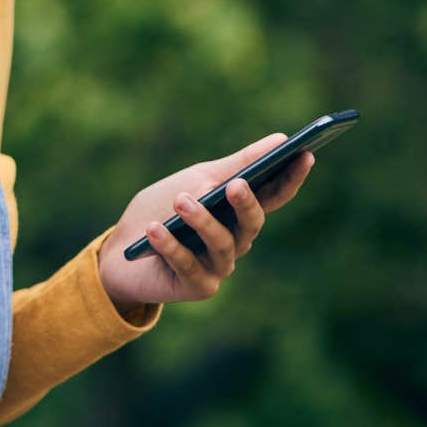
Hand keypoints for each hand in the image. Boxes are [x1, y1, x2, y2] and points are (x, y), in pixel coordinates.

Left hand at [96, 133, 315, 306]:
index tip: (305, 154)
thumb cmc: (162, 207)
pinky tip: (155, 228)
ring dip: (200, 221)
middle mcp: (237, 242)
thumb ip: (236, 164)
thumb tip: (280, 140)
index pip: (275, 196)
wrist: (121, 247)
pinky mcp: (197, 287)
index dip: (292, 178)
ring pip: (222, 244)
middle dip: (245, 204)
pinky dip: (170, 245)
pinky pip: (187, 264)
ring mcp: (219, 266)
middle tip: (234, 185)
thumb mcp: (198, 179)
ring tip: (181, 201)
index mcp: (240, 212)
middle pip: (252, 224)